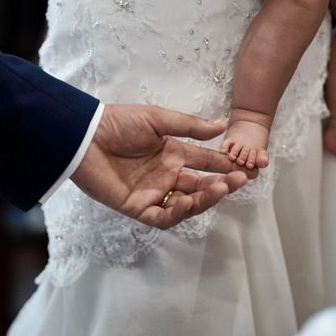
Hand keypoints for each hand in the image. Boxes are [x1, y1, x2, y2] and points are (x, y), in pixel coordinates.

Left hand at [71, 104, 256, 228]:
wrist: (86, 137)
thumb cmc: (119, 124)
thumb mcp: (157, 119)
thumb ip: (189, 126)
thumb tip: (221, 126)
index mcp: (172, 154)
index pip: (206, 162)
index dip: (226, 165)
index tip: (249, 166)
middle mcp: (167, 175)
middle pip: (200, 185)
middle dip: (222, 183)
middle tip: (240, 179)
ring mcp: (153, 193)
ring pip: (186, 203)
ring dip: (205, 198)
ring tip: (221, 187)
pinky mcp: (138, 208)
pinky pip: (163, 216)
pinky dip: (178, 212)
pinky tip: (190, 201)